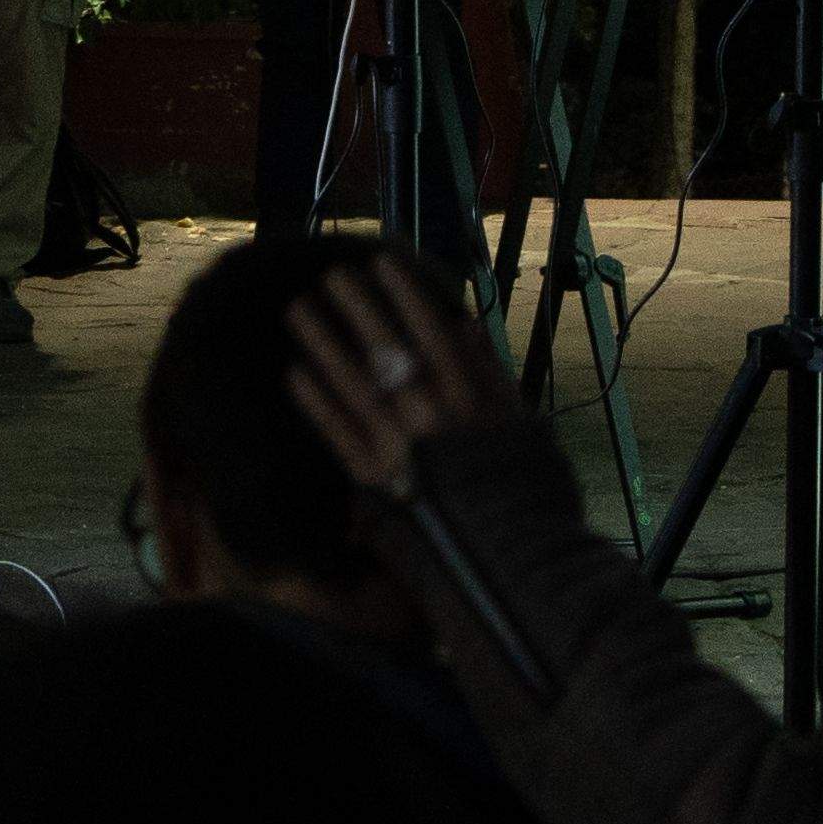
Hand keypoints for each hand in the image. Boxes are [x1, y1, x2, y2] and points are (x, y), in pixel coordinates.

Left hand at [278, 248, 522, 503]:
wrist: (513, 561)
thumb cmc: (528, 493)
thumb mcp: (525, 427)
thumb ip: (492, 375)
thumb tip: (464, 325)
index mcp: (472, 398)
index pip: (432, 333)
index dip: (405, 295)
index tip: (382, 263)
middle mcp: (430, 415)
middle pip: (387, 350)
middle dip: (356, 308)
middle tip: (330, 275)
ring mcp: (398, 446)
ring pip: (353, 383)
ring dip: (323, 342)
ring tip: (299, 309)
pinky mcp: (373, 481)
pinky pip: (338, 433)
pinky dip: (316, 401)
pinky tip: (294, 371)